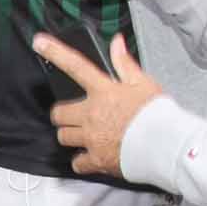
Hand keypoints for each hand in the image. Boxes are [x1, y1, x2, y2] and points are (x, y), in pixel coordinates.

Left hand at [36, 32, 164, 178]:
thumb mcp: (144, 83)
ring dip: (71, 136)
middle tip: (76, 115)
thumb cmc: (158, 114)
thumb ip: (125, 64)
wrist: (167, 146)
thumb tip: (116, 43)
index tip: (39, 43)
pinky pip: (77, 162)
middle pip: (58, 113)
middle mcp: (92, 114)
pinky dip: (82, 160)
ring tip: (87, 135)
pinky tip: (92, 155)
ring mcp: (91, 138)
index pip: (76, 66)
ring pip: (63, 137)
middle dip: (64, 115)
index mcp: (104, 92)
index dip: (55, 52)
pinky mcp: (96, 159)